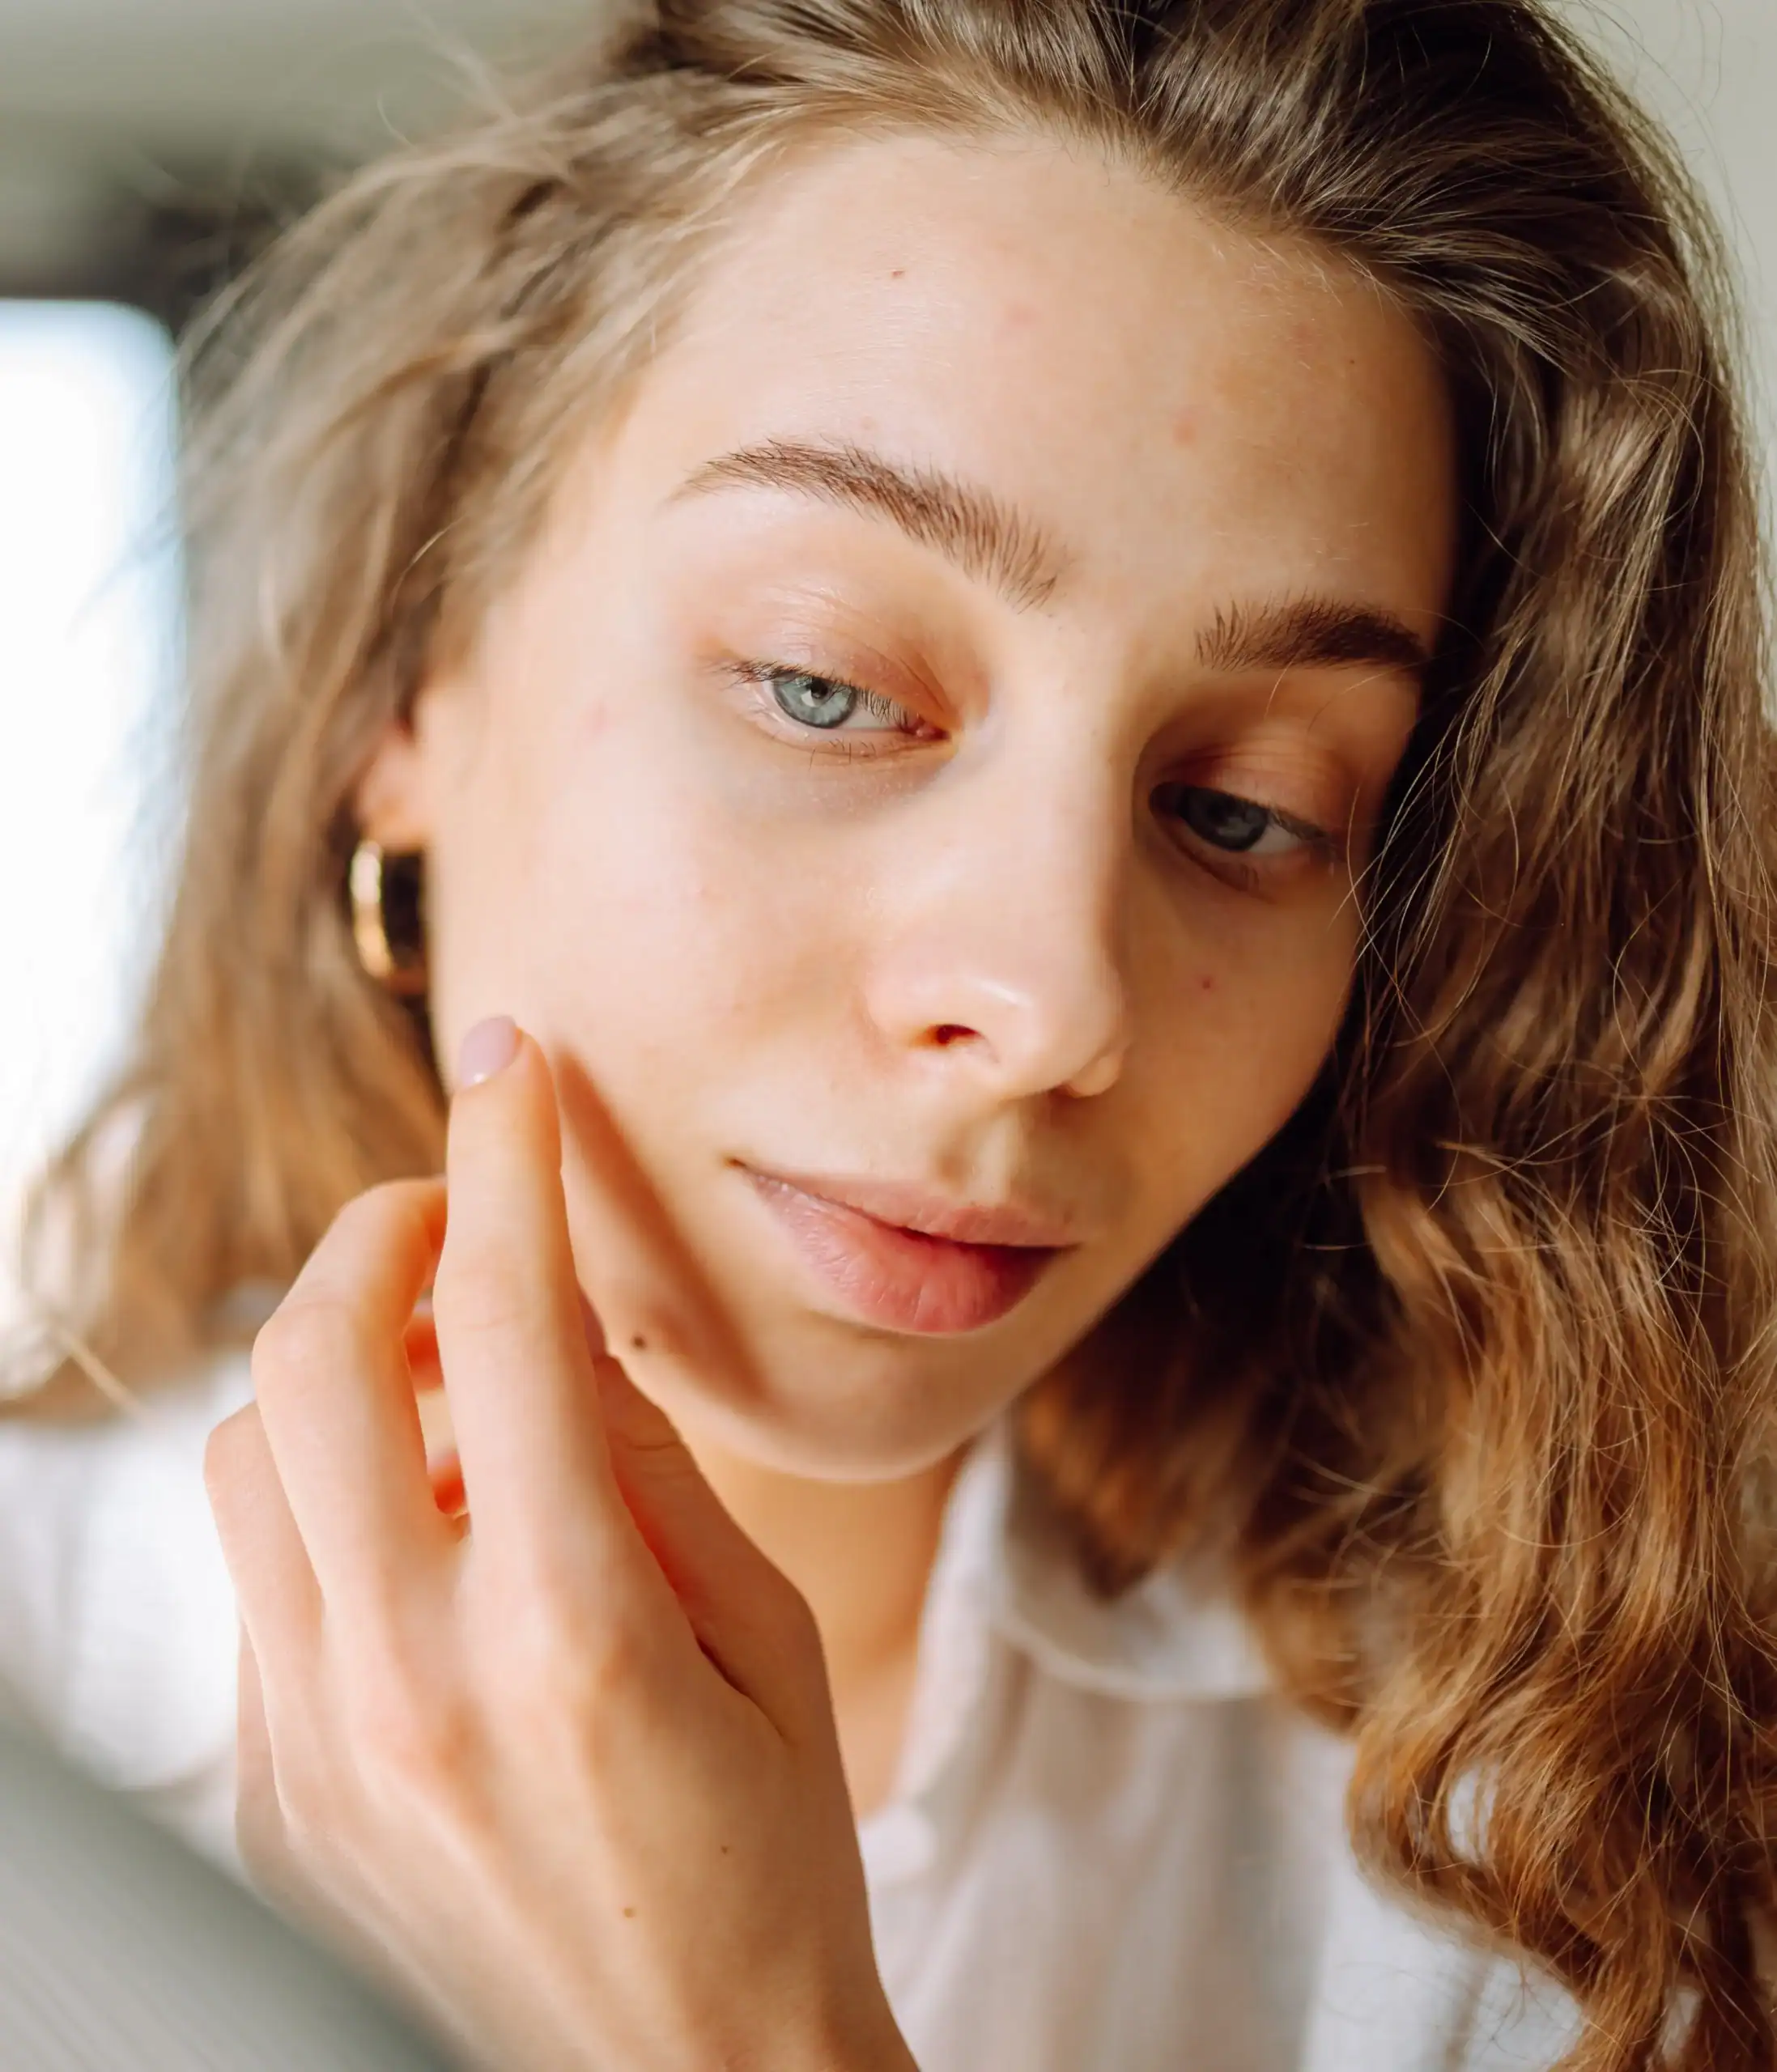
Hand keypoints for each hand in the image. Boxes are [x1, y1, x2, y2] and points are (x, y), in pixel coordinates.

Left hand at [204, 1020, 914, 2071]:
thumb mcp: (767, 1647)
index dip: (512, 1160)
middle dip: (380, 1236)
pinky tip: (429, 1555)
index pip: (507, 1319)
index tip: (517, 1070)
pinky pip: (260, 1584)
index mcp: (571, 1629)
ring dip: (341, 1380)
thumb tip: (564, 1340)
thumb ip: (652, 1475)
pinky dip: (330, 1514)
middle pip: (313, 1357)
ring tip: (450, 1413)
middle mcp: (411, 1682)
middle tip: (452, 1218)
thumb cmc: (768, 1874)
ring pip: (250, 1459)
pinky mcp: (269, 1799)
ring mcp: (315, 1749)